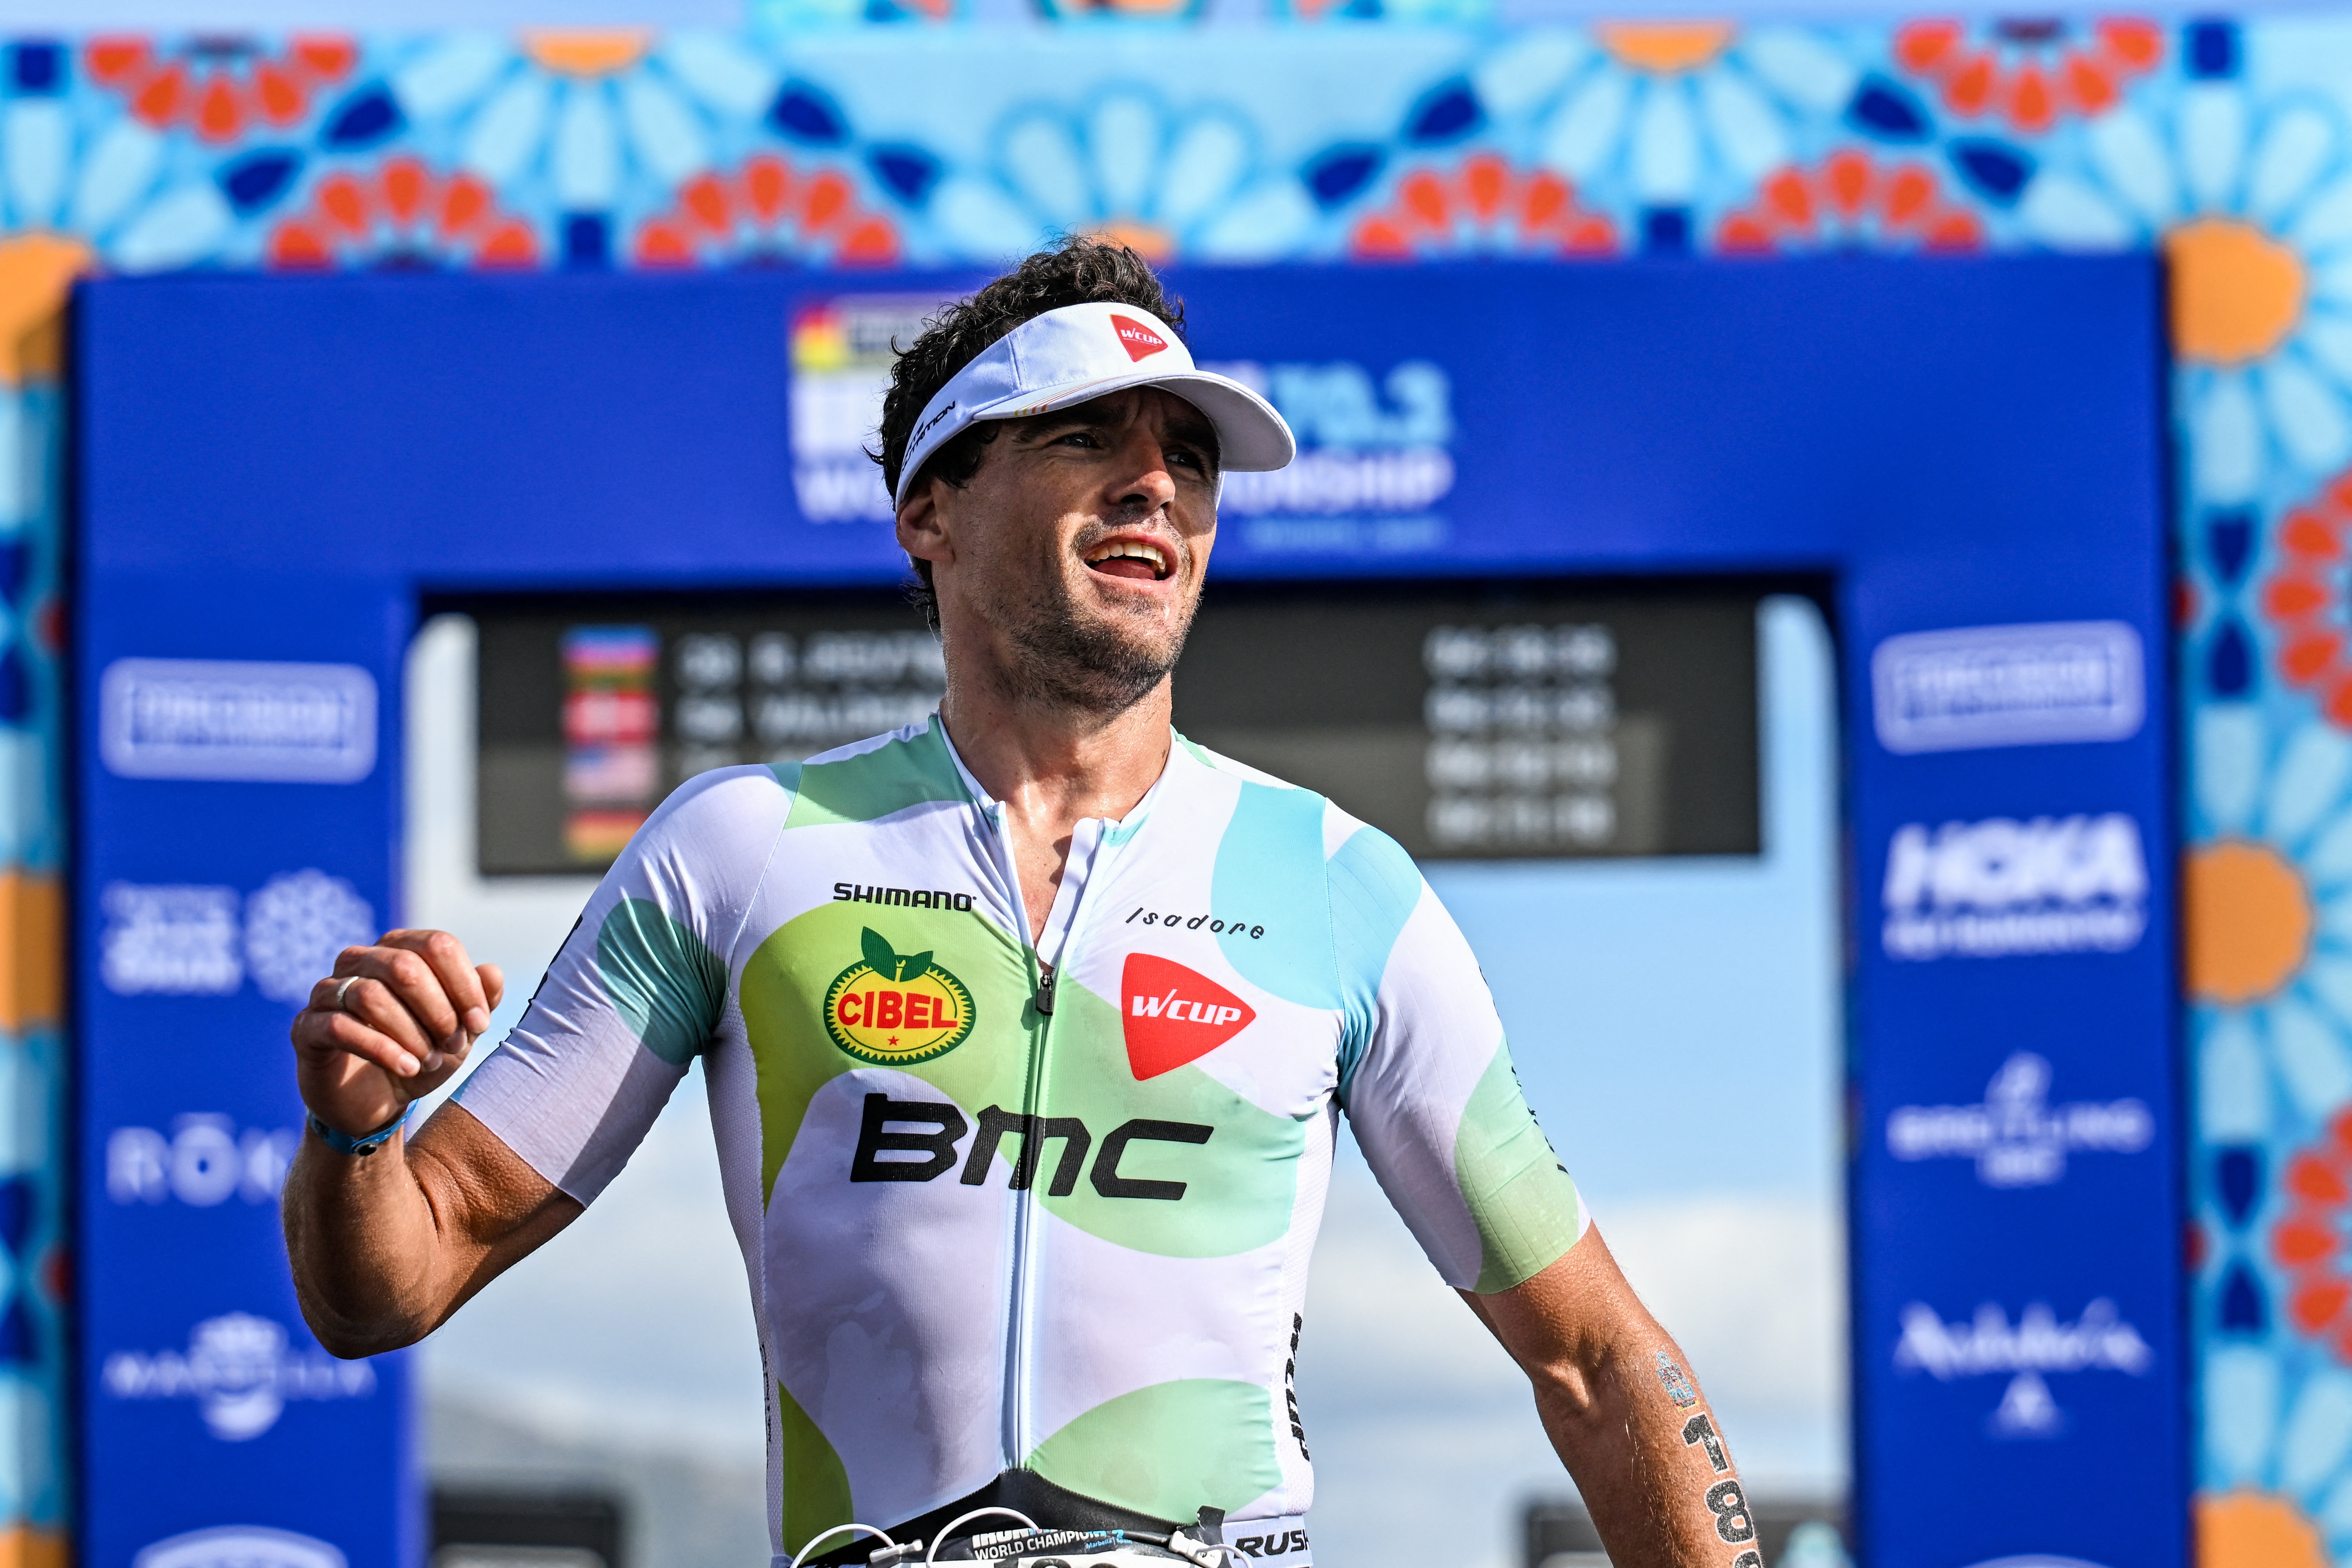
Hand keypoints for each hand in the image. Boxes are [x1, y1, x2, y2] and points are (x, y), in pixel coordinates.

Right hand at [290, 930, 505, 1139]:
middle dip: (438, 1010)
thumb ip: (479, 1001)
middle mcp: (359, 961)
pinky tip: (408, 1069)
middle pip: (405, 966)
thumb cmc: (421, 1055)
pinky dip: (382, 1049)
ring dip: (411, 1033)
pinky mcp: (307, 1027)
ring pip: (371, 995)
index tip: (480, 1023)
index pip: (436, 945)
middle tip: (454, 1044)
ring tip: (430, 1061)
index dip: (464, 984)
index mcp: (398, 950)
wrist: (377, 1103)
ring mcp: (328, 992)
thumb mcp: (460, 1032)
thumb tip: (493, 972)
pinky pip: (341, 1027)